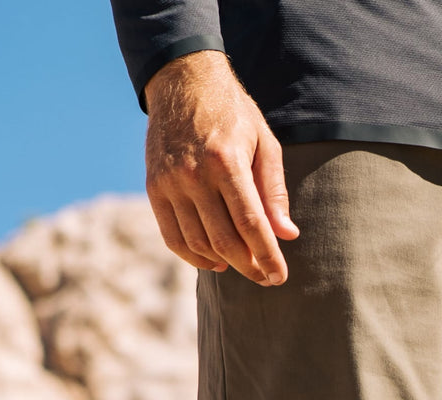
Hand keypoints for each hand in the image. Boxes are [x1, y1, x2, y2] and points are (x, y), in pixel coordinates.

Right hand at [144, 50, 298, 284]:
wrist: (182, 81)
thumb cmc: (232, 114)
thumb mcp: (264, 143)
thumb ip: (274, 191)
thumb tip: (287, 235)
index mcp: (226, 161)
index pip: (251, 224)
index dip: (267, 256)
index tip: (279, 276)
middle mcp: (195, 174)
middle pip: (224, 240)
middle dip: (249, 266)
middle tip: (265, 277)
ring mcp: (170, 182)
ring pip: (198, 243)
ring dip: (223, 263)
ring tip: (243, 266)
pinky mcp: (154, 187)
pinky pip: (172, 237)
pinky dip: (193, 256)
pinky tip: (214, 261)